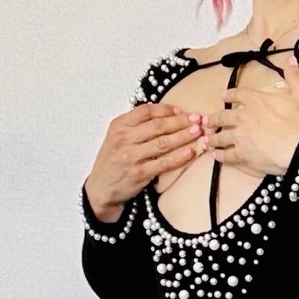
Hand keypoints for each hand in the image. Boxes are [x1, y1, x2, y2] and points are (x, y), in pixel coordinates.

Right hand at [84, 103, 207, 220]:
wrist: (101, 189)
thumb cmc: (112, 162)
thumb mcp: (116, 137)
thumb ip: (134, 124)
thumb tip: (161, 112)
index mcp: (119, 126)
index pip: (146, 111)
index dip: (166, 110)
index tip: (181, 110)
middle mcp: (124, 139)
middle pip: (158, 126)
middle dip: (180, 121)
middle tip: (196, 119)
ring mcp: (132, 156)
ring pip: (163, 143)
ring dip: (183, 136)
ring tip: (198, 132)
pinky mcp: (139, 173)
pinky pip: (164, 163)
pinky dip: (179, 157)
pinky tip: (191, 152)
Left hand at [204, 55, 298, 178]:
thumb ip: (294, 77)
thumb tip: (291, 59)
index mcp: (256, 100)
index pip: (239, 94)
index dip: (230, 94)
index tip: (223, 95)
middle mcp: (244, 116)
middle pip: (223, 116)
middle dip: (214, 119)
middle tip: (207, 121)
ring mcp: (240, 136)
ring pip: (221, 137)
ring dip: (213, 139)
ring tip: (207, 141)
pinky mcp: (241, 155)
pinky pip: (226, 155)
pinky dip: (219, 156)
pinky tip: (215, 156)